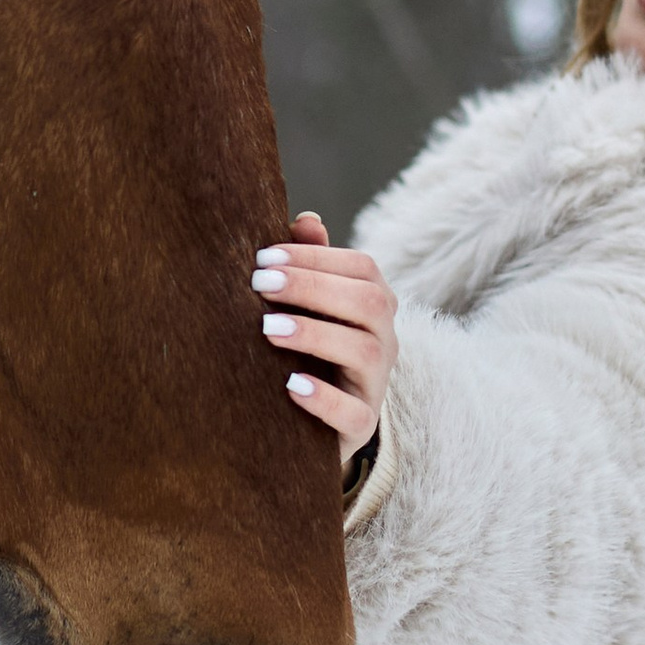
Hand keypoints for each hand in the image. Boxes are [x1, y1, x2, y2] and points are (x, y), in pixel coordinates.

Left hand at [254, 211, 396, 466]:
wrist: (312, 422)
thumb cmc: (308, 349)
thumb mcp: (309, 306)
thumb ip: (310, 263)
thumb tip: (306, 219)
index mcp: (375, 304)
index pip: (362, 267)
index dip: (315, 257)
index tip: (264, 257)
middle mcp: (385, 339)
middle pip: (369, 303)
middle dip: (313, 288)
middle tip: (260, 284)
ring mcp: (376, 383)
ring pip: (364, 352)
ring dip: (314, 335)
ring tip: (268, 329)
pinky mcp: (361, 425)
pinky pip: (354, 414)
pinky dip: (324, 399)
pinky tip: (291, 386)